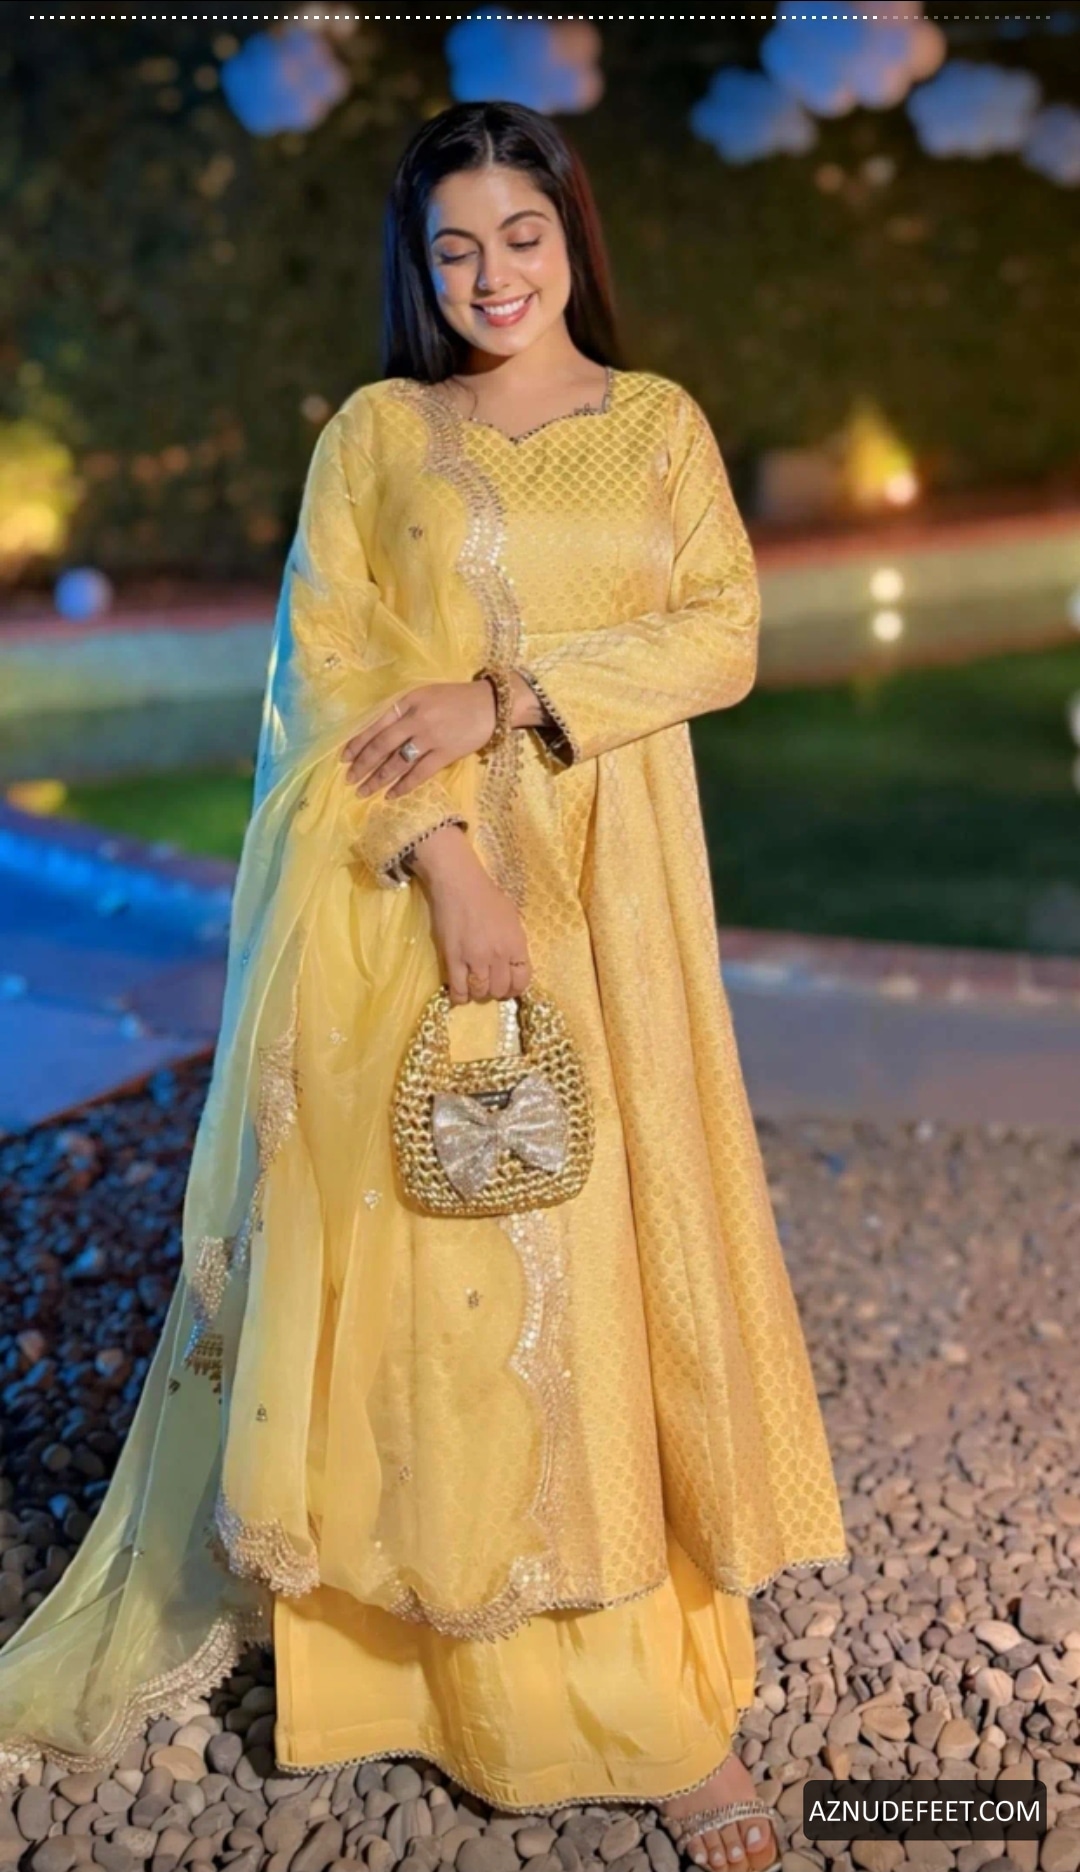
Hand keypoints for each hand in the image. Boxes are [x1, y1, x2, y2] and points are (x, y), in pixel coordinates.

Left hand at [341, 680, 496, 798]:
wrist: (492, 705)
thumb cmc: (455, 699)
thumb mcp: (424, 695)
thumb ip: (402, 711)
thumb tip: (376, 735)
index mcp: (408, 702)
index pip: (375, 725)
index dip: (358, 743)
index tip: (344, 758)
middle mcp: (416, 719)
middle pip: (382, 745)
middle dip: (363, 764)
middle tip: (349, 779)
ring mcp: (431, 738)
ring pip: (397, 762)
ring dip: (378, 779)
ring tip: (364, 792)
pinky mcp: (446, 754)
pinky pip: (419, 774)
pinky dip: (403, 786)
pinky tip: (391, 796)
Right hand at [408, 824, 532, 1003]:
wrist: (459, 884)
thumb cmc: (487, 896)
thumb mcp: (512, 919)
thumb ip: (513, 943)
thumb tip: (511, 963)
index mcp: (516, 944)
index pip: (522, 981)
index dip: (515, 989)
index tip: (507, 987)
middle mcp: (499, 955)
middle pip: (500, 990)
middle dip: (495, 992)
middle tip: (487, 985)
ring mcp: (476, 959)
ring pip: (480, 992)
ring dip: (477, 993)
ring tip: (472, 986)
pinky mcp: (453, 959)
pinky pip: (458, 989)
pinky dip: (459, 997)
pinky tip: (459, 993)